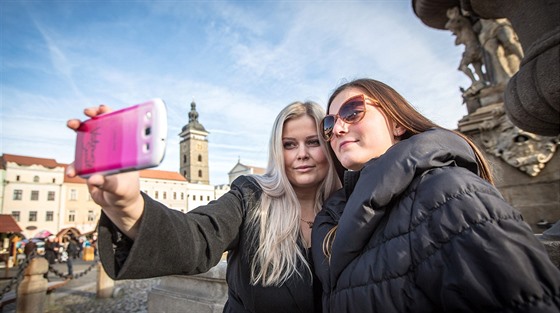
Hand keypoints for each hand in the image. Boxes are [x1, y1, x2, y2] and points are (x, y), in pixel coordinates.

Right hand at [66, 105, 143, 238]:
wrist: (118, 205)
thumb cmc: (126, 193)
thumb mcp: (121, 189)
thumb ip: (108, 184)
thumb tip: (94, 179)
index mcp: (125, 150)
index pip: (120, 125)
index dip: (110, 114)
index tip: (101, 109)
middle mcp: (112, 149)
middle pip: (101, 127)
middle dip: (91, 116)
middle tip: (84, 114)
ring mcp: (99, 156)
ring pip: (86, 139)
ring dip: (78, 129)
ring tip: (71, 124)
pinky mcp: (88, 167)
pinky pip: (77, 163)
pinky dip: (72, 166)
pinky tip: (71, 172)